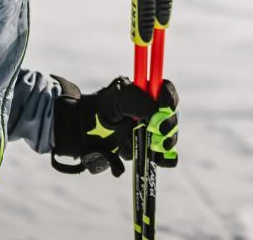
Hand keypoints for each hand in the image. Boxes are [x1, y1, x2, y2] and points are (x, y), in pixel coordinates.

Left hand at [51, 76, 179, 174]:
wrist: (80, 132)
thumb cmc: (101, 108)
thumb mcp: (120, 97)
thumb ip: (140, 101)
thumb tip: (160, 115)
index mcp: (146, 94)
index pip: (166, 91)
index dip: (170, 98)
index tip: (164, 108)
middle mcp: (151, 112)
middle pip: (171, 116)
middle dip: (169, 125)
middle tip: (159, 131)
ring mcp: (148, 133)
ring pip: (168, 138)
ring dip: (166, 144)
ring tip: (157, 148)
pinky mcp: (143, 150)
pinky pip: (161, 157)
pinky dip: (164, 160)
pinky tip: (160, 160)